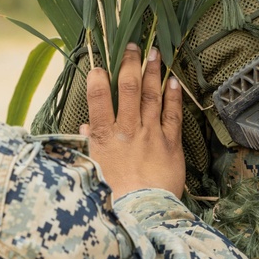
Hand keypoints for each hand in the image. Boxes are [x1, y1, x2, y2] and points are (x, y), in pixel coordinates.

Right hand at [81, 44, 184, 200]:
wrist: (141, 213)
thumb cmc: (112, 194)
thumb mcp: (92, 169)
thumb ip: (89, 143)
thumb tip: (85, 126)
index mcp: (104, 137)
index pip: (99, 99)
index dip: (99, 79)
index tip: (100, 65)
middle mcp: (128, 131)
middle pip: (129, 90)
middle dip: (130, 64)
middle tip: (133, 45)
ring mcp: (151, 135)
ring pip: (152, 96)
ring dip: (153, 73)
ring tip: (155, 53)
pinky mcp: (171, 144)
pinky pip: (173, 115)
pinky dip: (173, 97)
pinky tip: (174, 82)